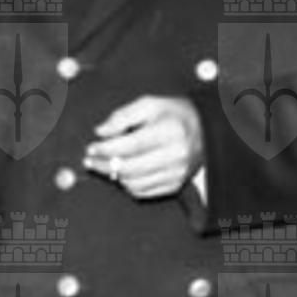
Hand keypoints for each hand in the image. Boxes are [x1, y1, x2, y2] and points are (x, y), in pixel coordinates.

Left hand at [82, 96, 203, 199]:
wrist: (206, 130)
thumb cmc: (174, 114)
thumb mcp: (150, 104)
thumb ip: (123, 116)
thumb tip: (100, 132)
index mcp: (170, 131)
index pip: (131, 145)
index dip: (107, 149)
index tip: (91, 148)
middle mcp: (175, 155)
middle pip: (130, 168)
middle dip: (104, 165)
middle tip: (90, 160)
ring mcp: (176, 174)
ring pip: (134, 183)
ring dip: (114, 176)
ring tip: (104, 165)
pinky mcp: (175, 185)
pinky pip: (143, 192)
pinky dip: (127, 184)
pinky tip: (122, 174)